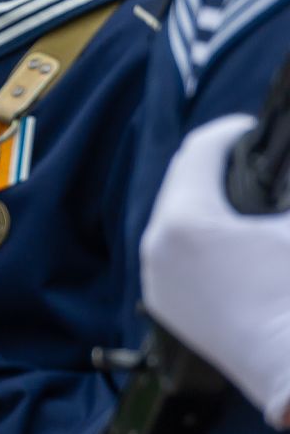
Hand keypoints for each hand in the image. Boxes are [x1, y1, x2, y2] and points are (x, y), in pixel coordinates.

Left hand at [142, 114, 289, 425]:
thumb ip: (284, 192)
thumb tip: (280, 167)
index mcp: (184, 221)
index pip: (198, 153)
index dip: (229, 133)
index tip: (251, 128)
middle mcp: (156, 246)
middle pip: (181, 184)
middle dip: (215, 166)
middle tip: (249, 156)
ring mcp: (156, 279)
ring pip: (175, 219)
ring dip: (207, 202)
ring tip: (243, 195)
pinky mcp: (165, 305)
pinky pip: (174, 254)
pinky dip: (199, 237)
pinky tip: (230, 238)